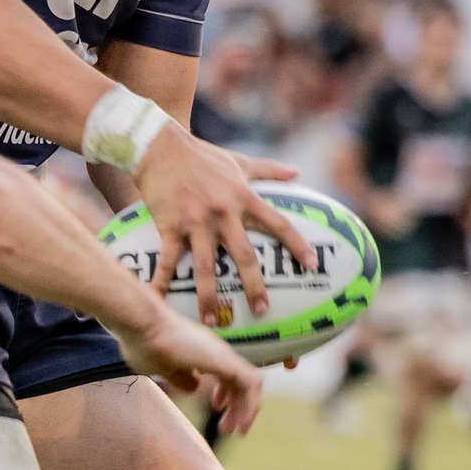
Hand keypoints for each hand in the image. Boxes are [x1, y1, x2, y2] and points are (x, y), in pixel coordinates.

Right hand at [110, 295, 266, 438]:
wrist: (143, 324)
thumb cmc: (143, 343)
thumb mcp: (162, 369)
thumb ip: (180, 379)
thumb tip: (194, 389)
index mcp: (201, 352)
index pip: (224, 375)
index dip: (223, 393)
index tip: (215, 407)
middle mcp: (216, 352)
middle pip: (238, 381)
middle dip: (235, 406)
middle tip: (228, 428)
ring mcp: (222, 355)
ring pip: (249, 385)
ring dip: (245, 409)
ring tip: (236, 431)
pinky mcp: (226, 361)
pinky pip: (251, 385)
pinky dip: (250, 405)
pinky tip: (242, 423)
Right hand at [134, 127, 316, 318]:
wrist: (160, 147)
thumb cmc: (201, 155)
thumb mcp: (239, 161)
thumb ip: (269, 170)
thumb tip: (298, 172)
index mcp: (244, 198)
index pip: (278, 224)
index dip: (297, 245)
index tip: (312, 266)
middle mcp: (224, 213)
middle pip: (244, 256)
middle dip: (254, 286)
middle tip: (262, 311)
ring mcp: (197, 222)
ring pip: (207, 266)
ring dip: (209, 296)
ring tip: (210, 322)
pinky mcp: (170, 226)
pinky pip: (168, 261)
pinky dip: (162, 282)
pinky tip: (158, 301)